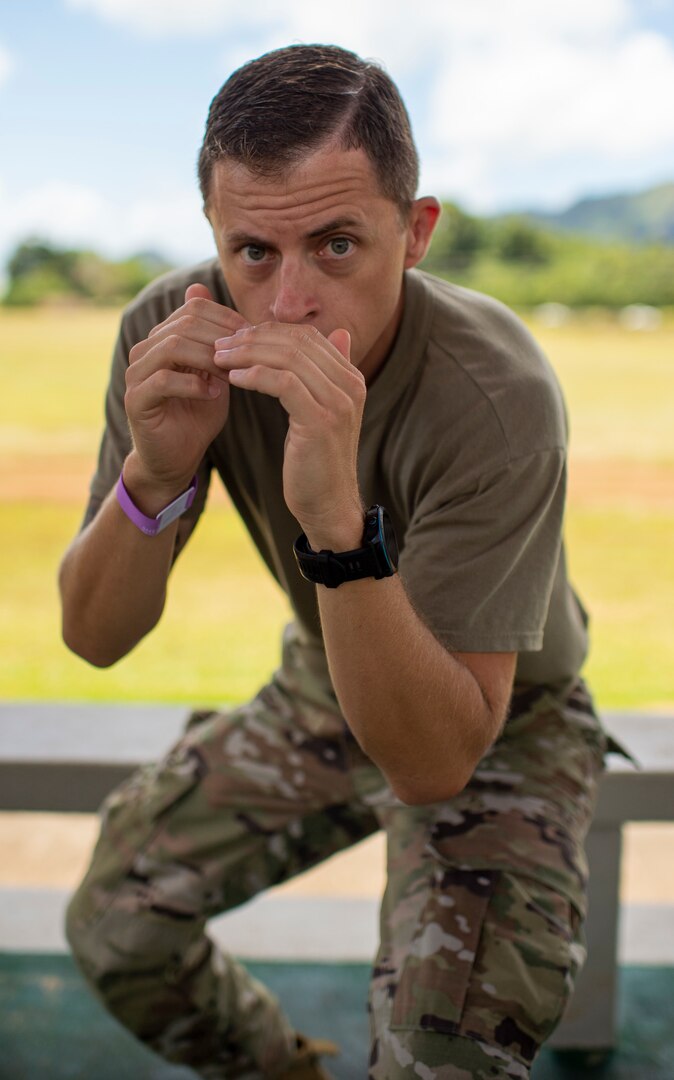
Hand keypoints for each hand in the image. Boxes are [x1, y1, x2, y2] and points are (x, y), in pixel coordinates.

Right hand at [123, 284, 248, 509]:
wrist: (175, 458)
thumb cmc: (197, 415)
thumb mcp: (215, 374)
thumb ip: (219, 344)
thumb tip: (230, 308)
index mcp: (163, 338)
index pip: (194, 308)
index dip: (227, 318)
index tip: (254, 337)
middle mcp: (145, 350)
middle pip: (185, 323)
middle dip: (223, 338)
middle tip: (248, 356)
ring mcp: (136, 373)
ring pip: (174, 346)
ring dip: (209, 359)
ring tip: (232, 375)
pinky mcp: (135, 399)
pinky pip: (164, 380)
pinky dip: (194, 385)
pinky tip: (214, 394)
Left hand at [214, 322, 365, 546]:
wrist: (329, 505)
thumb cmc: (316, 462)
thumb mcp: (321, 413)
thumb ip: (323, 375)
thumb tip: (337, 333)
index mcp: (350, 378)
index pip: (307, 336)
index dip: (268, 331)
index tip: (235, 338)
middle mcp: (350, 385)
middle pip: (297, 341)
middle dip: (253, 338)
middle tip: (220, 344)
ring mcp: (338, 402)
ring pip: (288, 357)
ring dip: (248, 354)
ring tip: (220, 358)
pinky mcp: (321, 420)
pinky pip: (284, 383)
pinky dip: (255, 375)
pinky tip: (234, 379)